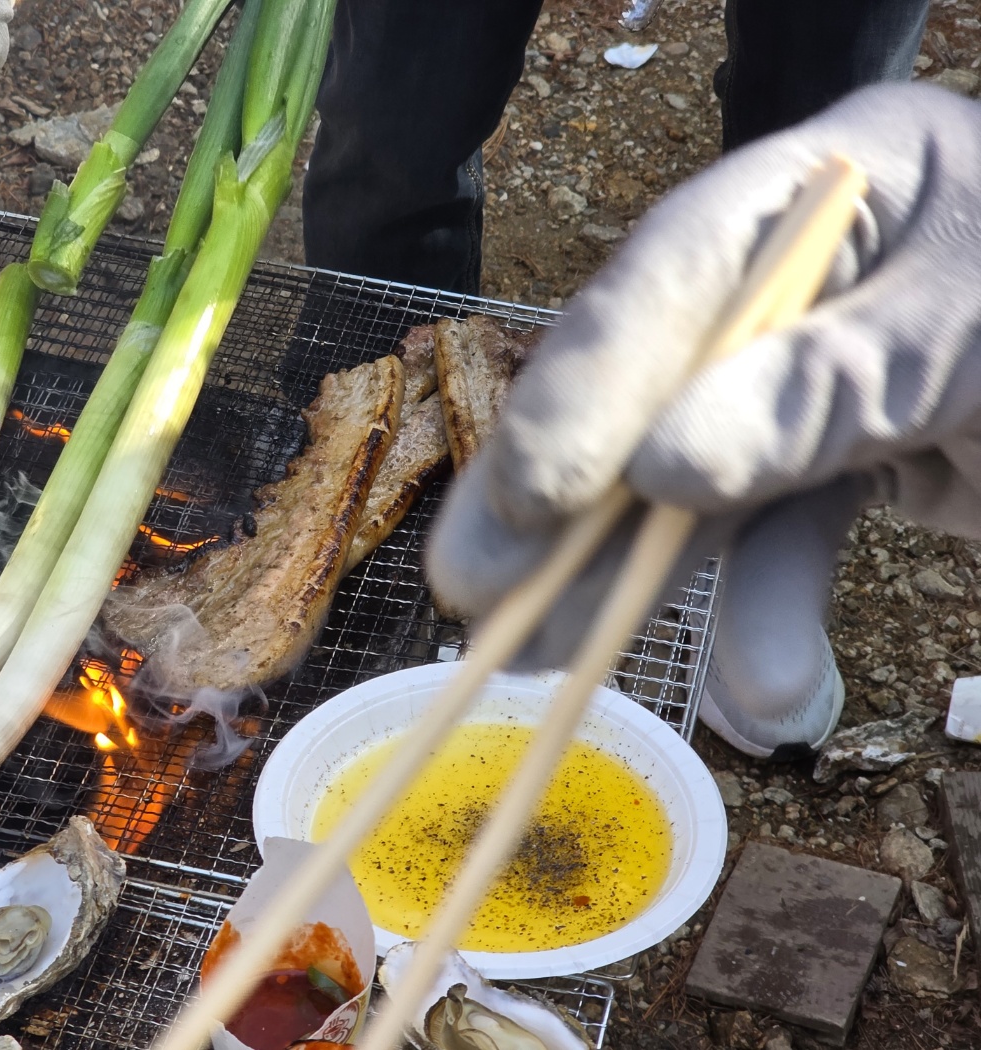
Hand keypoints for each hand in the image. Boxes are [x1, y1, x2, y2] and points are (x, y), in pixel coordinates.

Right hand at [428, 82, 980, 669]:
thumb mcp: (974, 338)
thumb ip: (819, 388)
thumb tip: (660, 467)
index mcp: (833, 188)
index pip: (675, 272)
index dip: (586, 383)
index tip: (532, 490)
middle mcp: (801, 278)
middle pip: (648, 383)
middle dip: (560, 496)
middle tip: (469, 587)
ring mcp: (814, 376)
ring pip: (694, 480)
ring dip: (642, 584)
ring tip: (551, 663)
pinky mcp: (843, 464)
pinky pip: (779, 538)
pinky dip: (771, 616)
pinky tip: (768, 692)